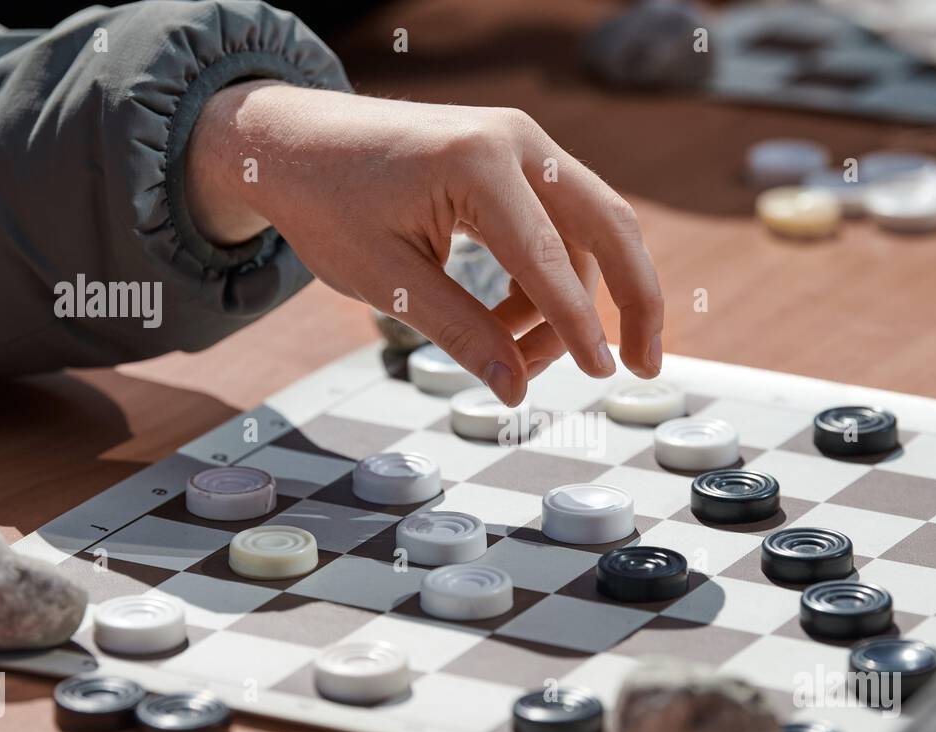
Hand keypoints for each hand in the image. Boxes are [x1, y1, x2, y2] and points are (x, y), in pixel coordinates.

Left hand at [186, 81, 664, 404]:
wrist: (291, 140)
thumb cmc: (326, 200)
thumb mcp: (386, 278)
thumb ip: (459, 331)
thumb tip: (514, 388)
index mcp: (478, 161)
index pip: (548, 256)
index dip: (578, 325)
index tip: (603, 374)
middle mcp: (515, 141)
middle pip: (609, 224)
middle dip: (636, 299)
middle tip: (644, 367)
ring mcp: (520, 145)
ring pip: (587, 231)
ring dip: (574, 301)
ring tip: (523, 358)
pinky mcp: (514, 160)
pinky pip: (557, 225)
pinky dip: (549, 280)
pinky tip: (511, 322)